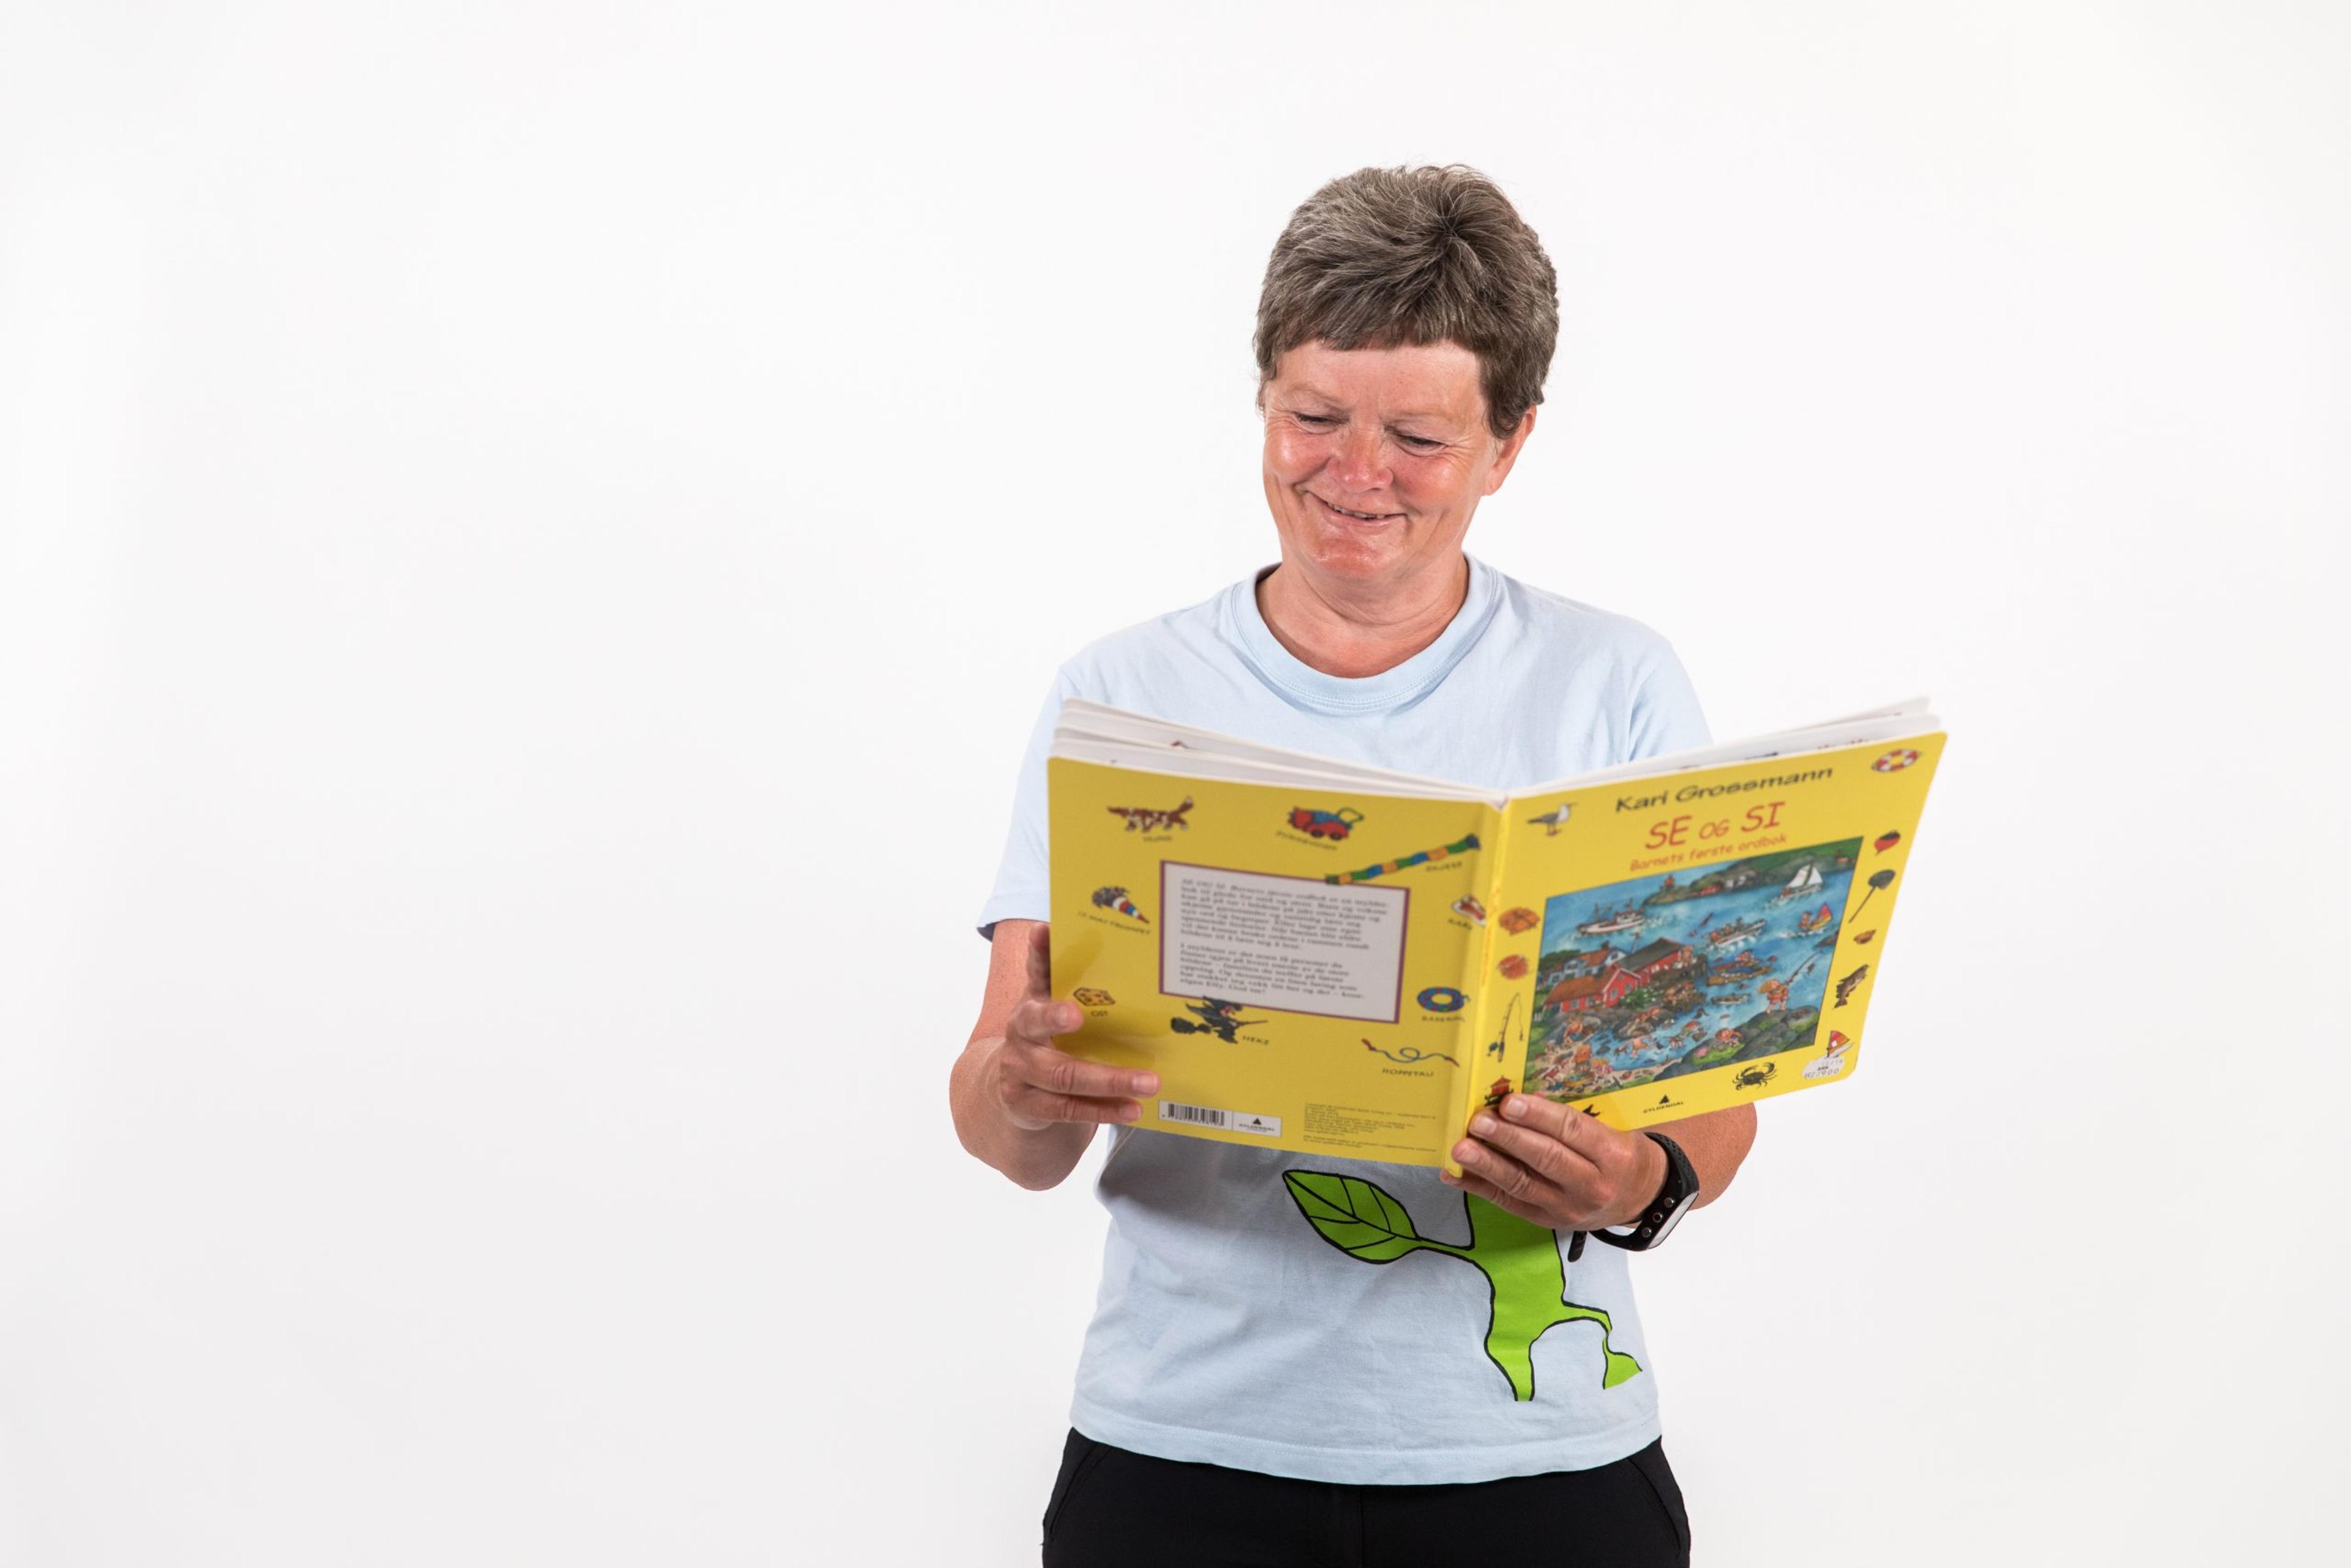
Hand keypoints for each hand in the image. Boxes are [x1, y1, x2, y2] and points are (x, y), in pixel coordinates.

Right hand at [988, 925, 1158, 1130]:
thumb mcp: (1055, 1009)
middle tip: (1078, 1015)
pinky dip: (1103, 1109)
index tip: (1043, 930)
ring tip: (1148, 1082)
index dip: (1038, 951)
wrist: (1012, 1089)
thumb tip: (1110, 946)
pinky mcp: (1027, 1105)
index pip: (1034, 970)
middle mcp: (1020, 1033)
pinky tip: (1132, 1108)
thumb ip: (1075, 985)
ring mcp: (1019, 1071)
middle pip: (1037, 1023)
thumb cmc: (1049, 1039)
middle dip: (1055, 1017)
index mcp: (1031, 1001)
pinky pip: (1068, 1109)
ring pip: (1063, 1075)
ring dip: (1109, 1079)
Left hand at [1441, 1094, 1667, 1231]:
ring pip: (1522, 1185)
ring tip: (1460, 1149)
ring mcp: (1567, 1208)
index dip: (1539, 1117)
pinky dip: (1479, 1188)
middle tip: (1478, 1121)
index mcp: (1612, 1154)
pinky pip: (1508, 1203)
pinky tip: (1454, 1174)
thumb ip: (1570, 1118)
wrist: (1639, 1198)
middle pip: (1545, 1159)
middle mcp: (1591, 1185)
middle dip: (1508, 1139)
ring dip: (1487, 1165)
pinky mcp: (1547, 1222)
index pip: (1572, 1132)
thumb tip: (1518, 1100)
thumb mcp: (1609, 1129)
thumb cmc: (1618, 1153)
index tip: (1508, 1102)